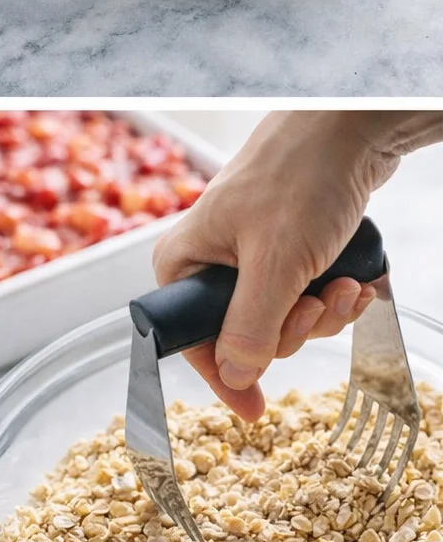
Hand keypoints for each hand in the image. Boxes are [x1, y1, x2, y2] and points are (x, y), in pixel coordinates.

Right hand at [152, 111, 411, 420]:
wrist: (348, 129)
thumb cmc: (299, 178)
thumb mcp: (275, 262)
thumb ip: (251, 326)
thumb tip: (235, 378)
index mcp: (185, 263)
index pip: (193, 342)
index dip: (226, 376)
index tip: (256, 412)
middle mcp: (211, 262)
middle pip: (246, 336)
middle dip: (294, 328)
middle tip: (317, 302)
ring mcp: (251, 256)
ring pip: (284, 319)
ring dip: (324, 312)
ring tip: (344, 282)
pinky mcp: (288, 249)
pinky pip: (307, 296)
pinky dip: (335, 297)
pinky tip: (355, 279)